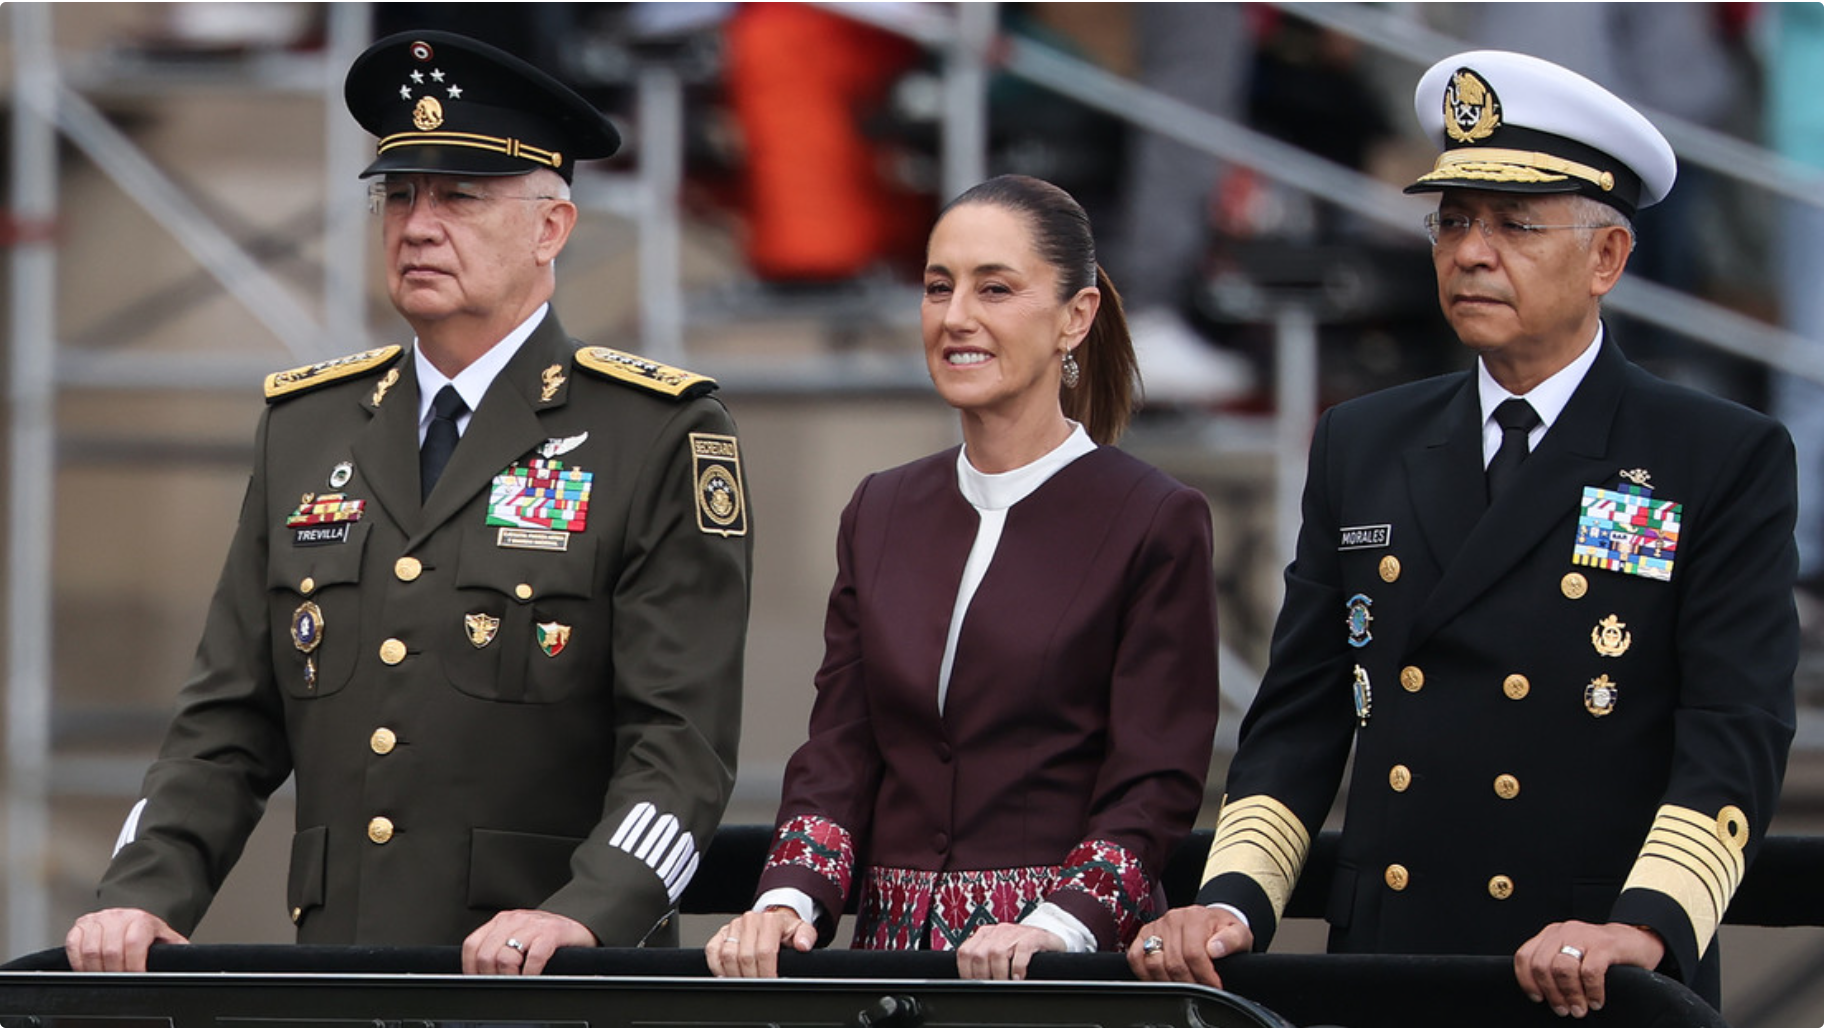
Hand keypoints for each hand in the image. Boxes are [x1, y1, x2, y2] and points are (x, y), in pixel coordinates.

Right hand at [65, 908, 188, 971]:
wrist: (134, 918)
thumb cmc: (150, 934)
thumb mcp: (167, 940)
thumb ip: (176, 951)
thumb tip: (190, 962)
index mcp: (141, 919)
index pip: (134, 942)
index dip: (134, 965)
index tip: (137, 977)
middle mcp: (118, 916)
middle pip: (110, 950)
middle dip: (116, 972)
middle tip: (121, 981)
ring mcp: (97, 919)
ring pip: (90, 950)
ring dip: (96, 971)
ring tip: (107, 977)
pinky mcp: (80, 925)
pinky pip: (73, 945)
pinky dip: (78, 962)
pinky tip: (89, 970)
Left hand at [462, 909, 596, 975]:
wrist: (581, 922)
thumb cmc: (548, 934)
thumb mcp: (519, 936)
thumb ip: (500, 947)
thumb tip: (480, 973)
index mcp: (502, 921)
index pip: (472, 945)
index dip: (470, 968)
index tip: (478, 980)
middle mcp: (514, 920)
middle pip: (486, 955)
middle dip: (490, 976)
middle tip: (502, 983)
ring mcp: (533, 925)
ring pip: (505, 957)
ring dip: (509, 976)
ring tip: (517, 980)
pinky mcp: (552, 933)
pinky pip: (533, 957)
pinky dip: (530, 972)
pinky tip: (534, 975)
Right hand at [705, 906, 815, 977]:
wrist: (772, 920)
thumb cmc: (785, 930)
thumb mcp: (801, 930)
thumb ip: (806, 936)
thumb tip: (803, 945)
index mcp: (769, 920)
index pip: (764, 952)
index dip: (767, 972)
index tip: (771, 983)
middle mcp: (749, 921)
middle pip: (745, 957)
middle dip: (752, 977)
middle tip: (759, 986)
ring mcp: (733, 927)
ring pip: (727, 956)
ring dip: (735, 975)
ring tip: (745, 983)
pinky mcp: (720, 933)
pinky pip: (712, 952)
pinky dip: (717, 967)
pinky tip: (726, 976)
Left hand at [956, 923, 1064, 980]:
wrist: (1048, 939)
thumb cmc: (1021, 951)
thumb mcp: (1000, 955)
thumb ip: (985, 964)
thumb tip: (971, 985)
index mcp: (985, 935)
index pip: (965, 953)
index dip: (966, 972)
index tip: (974, 985)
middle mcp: (998, 931)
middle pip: (979, 954)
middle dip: (983, 976)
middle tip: (992, 987)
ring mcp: (1015, 932)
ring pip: (997, 952)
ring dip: (1000, 974)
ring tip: (1006, 983)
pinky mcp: (1033, 936)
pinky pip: (1022, 950)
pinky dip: (1018, 967)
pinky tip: (1019, 977)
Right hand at [1127, 905, 1252, 988]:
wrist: (1210, 921)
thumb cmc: (1223, 931)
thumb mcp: (1239, 933)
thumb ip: (1232, 940)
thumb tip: (1215, 949)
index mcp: (1195, 917)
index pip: (1193, 954)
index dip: (1204, 976)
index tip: (1214, 987)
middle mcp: (1172, 919)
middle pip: (1174, 963)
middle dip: (1189, 984)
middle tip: (1201, 992)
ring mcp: (1156, 927)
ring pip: (1153, 962)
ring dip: (1168, 982)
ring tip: (1184, 988)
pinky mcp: (1143, 935)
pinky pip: (1135, 958)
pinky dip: (1145, 974)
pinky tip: (1161, 980)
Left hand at [1514, 920, 1665, 1017]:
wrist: (1636, 939)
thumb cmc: (1601, 953)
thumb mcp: (1572, 955)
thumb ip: (1555, 967)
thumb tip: (1543, 997)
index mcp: (1551, 935)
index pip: (1525, 956)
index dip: (1527, 981)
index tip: (1538, 998)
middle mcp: (1563, 932)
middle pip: (1542, 965)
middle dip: (1551, 993)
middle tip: (1564, 1010)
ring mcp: (1583, 936)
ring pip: (1562, 968)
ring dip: (1570, 994)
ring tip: (1580, 1008)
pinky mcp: (1605, 945)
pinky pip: (1590, 971)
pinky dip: (1592, 991)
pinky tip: (1596, 1001)